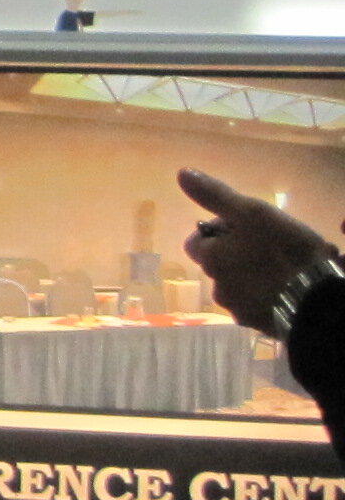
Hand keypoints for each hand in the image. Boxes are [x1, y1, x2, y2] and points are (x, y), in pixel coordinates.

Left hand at [179, 169, 336, 333]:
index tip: (246, 228)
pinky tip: (291, 288)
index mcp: (210, 259)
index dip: (219, 231)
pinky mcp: (260, 326)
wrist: (316, 303)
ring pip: (241, 285)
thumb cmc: (285, 252)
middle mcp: (216, 288)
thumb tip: (183, 173)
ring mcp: (238, 310)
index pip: (197, 241)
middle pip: (220, 264)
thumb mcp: (252, 214)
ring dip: (256, 276)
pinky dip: (269, 296)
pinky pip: (259, 305)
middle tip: (273, 246)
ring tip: (288, 268)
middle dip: (240, 254)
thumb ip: (216, 196)